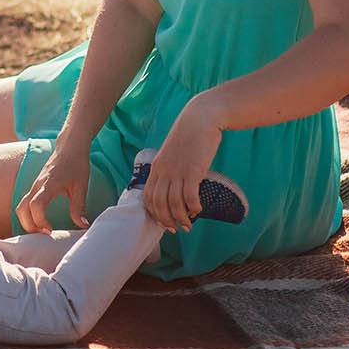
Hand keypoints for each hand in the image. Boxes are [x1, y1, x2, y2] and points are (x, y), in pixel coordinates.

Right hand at [16, 140, 91, 233]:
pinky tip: (41, 222)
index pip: (35, 205)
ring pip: (20, 207)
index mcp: (49, 184)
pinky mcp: (35, 188)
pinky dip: (28, 216)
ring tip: (43, 230)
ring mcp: (34, 186)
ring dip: (27, 221)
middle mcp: (37, 186)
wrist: (69, 148)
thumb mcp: (81, 187)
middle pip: (22, 209)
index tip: (51, 230)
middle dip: (30, 225)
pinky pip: (24, 204)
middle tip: (46, 234)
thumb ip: (79, 207)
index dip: (40, 220)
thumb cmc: (76, 165)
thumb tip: (82, 226)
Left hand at [143, 95, 225, 231]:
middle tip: (175, 229)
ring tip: (188, 225)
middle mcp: (163, 171)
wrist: (200, 119)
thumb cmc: (189, 137)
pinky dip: (193, 206)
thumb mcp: (173, 154)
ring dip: (181, 217)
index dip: (154, 212)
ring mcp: (177, 171)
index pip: (148, 196)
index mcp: (156, 168)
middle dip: (166, 220)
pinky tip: (198, 210)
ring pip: (174, 203)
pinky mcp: (192, 170)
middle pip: (159, 203)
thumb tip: (176, 187)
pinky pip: (189, 195)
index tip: (162, 222)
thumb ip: (171, 169)